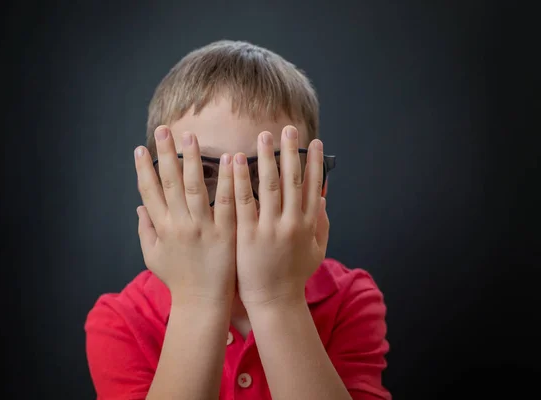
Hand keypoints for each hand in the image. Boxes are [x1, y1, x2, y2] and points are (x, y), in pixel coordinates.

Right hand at [134, 126, 236, 303]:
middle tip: (164, 129)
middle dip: (165, 155)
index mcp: (162, 229)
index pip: (149, 192)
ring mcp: (203, 228)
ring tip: (190, 137)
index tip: (141, 148)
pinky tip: (228, 159)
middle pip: (170, 183)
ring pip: (196, 187)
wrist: (202, 303)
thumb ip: (145, 230)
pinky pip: (226, 202)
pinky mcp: (225, 233)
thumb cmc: (179, 280)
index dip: (143, 169)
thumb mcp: (153, 257)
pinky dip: (227, 180)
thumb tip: (139, 207)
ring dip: (192, 160)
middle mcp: (179, 225)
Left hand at [233, 125, 329, 306]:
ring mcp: (269, 228)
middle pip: (292, 180)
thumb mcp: (317, 251)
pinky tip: (236, 160)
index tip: (314, 143)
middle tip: (287, 129)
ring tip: (264, 136)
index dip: (314, 163)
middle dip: (291, 152)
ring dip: (267, 158)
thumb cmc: (294, 277)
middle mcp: (291, 223)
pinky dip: (241, 180)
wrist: (274, 302)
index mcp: (308, 225)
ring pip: (269, 186)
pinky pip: (243, 202)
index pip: (312, 187)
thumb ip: (322, 225)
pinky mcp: (248, 235)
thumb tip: (322, 199)